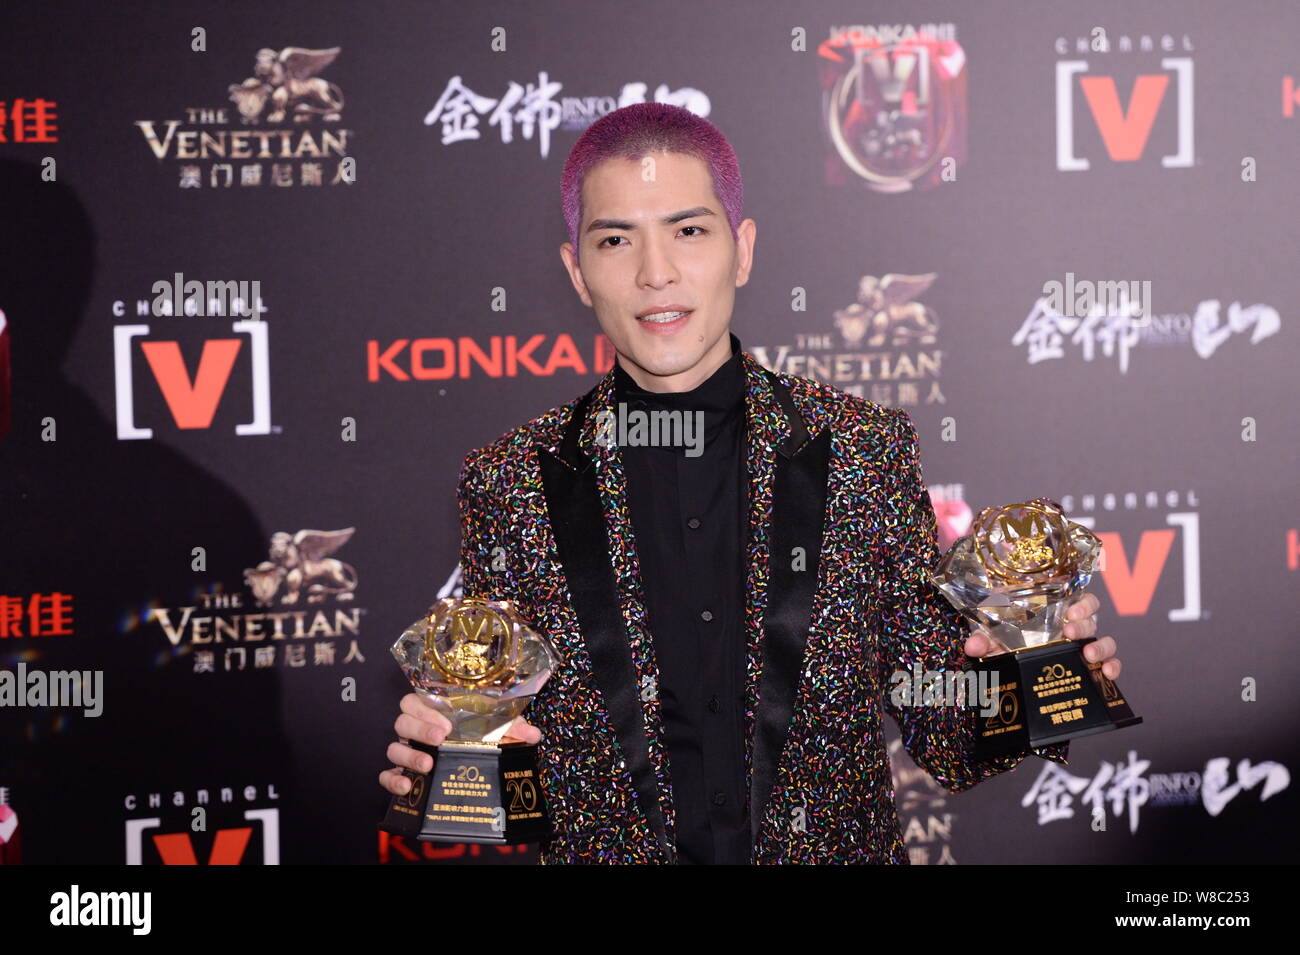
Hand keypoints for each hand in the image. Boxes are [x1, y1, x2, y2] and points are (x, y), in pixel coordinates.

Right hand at [378, 693, 542, 795]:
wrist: (470, 769)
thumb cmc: (479, 738)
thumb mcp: (496, 731)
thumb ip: (512, 729)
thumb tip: (533, 735)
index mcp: (433, 712)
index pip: (415, 699)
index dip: (425, 708)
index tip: (446, 721)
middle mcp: (415, 730)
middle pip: (402, 721)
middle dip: (419, 729)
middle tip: (441, 738)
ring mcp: (406, 751)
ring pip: (393, 748)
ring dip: (409, 756)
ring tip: (429, 765)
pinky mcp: (400, 774)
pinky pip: (385, 775)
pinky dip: (392, 781)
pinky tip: (407, 787)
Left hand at [962, 592, 1121, 679]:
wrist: (1010, 669)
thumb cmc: (1006, 644)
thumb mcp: (993, 639)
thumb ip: (983, 640)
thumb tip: (972, 647)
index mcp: (1055, 612)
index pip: (1079, 597)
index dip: (1081, 602)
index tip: (1070, 612)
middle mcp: (1073, 627)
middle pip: (1092, 618)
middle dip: (1084, 623)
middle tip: (1069, 631)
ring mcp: (1083, 647)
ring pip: (1106, 640)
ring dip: (1101, 646)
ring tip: (1087, 654)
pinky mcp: (1089, 667)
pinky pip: (1110, 664)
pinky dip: (1113, 668)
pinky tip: (1108, 675)